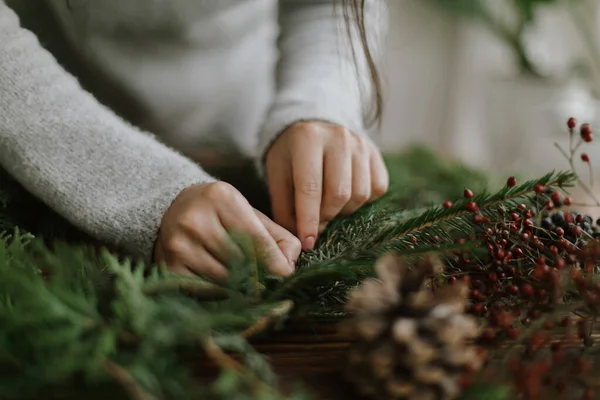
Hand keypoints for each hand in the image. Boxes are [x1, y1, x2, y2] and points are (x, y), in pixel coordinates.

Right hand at [154, 182, 300, 279]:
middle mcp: (196, 218)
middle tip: (264, 280)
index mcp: (222, 197)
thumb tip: (289, 266)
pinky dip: (217, 292)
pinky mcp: (169, 266)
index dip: (275, 261)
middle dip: (257, 274)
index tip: (285, 275)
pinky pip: (204, 289)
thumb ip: (277, 237)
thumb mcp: (250, 214)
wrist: (173, 209)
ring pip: (224, 278)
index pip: (256, 238)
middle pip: (241, 261)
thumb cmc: (221, 214)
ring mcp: (179, 243)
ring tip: (241, 280)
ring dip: (238, 285)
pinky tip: (220, 284)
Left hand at [265, 121, 388, 249]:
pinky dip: (363, 201)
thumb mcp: (277, 175)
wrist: (314, 128)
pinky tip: (347, 196)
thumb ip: (284, 207)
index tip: (307, 243)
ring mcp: (361, 144)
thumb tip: (297, 240)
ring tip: (330, 206)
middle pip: (339, 193)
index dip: (309, 220)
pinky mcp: (376, 153)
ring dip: (344, 210)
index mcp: (307, 139)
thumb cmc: (291, 156)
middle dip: (327, 216)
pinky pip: (378, 188)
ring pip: (360, 194)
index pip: (310, 188)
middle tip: (316, 222)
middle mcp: (338, 137)